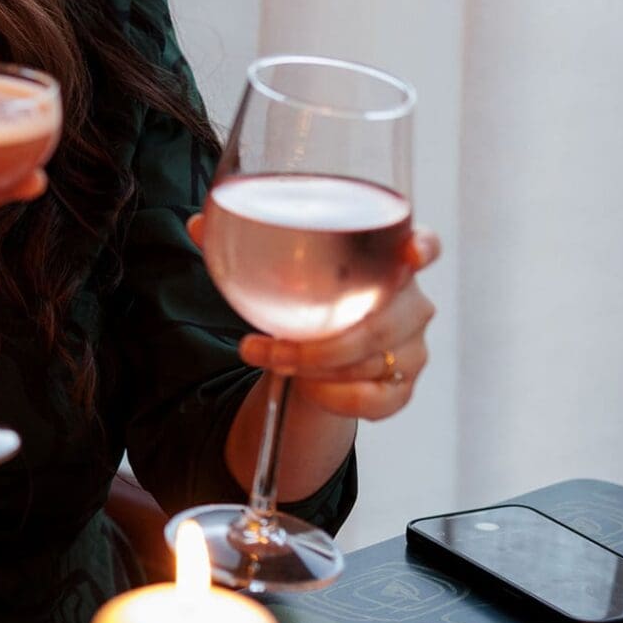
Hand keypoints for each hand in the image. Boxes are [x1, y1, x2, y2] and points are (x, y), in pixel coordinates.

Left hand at [196, 214, 442, 421]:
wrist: (312, 359)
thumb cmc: (304, 302)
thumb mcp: (275, 273)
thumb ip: (239, 245)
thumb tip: (198, 223)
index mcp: (386, 261)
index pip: (423, 247)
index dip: (423, 249)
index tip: (412, 253)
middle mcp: (410, 303)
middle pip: (381, 324)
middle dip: (319, 342)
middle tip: (266, 344)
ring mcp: (412, 347)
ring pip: (370, 363)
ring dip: (312, 368)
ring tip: (270, 359)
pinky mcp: (402, 387)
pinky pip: (376, 400)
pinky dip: (335, 397)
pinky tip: (308, 389)